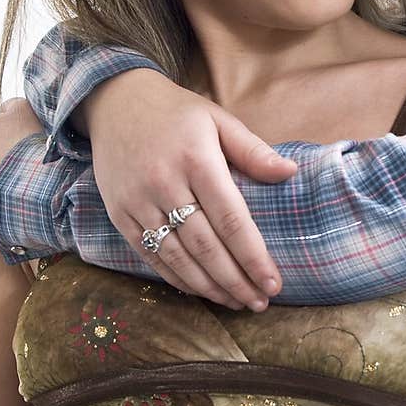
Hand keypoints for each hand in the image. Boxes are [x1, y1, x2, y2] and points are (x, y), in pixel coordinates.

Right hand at [84, 70, 296, 308]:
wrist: (114, 101)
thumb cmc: (176, 113)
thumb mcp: (217, 120)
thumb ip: (252, 150)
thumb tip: (290, 173)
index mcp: (196, 159)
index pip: (231, 219)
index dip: (253, 256)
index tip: (274, 282)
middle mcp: (165, 183)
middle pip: (206, 246)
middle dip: (236, 280)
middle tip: (260, 303)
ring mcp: (138, 202)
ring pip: (178, 257)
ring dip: (209, 287)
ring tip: (236, 303)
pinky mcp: (119, 214)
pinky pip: (150, 255)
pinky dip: (177, 278)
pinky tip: (201, 290)